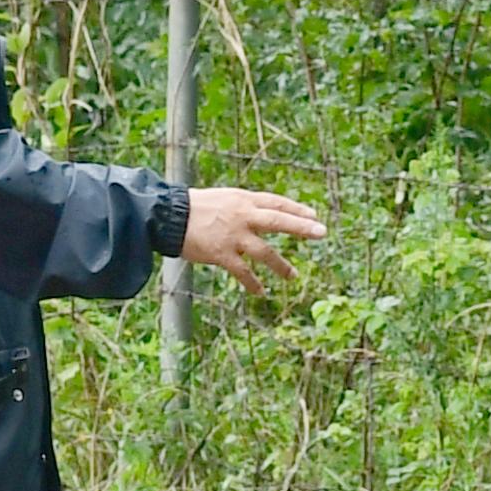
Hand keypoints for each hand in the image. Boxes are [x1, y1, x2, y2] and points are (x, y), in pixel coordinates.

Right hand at [181, 186, 326, 292]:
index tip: (314, 216)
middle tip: (322, 233)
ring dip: (281, 265)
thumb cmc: (194, 207)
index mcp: (243, 200)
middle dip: (302, 227)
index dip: (296, 209)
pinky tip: (261, 292)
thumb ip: (242, 207)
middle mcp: (242, 216)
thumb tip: (258, 216)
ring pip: (265, 252)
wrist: (169, 216)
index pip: (276, 202)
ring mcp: (234, 236)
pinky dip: (253, 283)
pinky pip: (243, 272)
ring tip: (293, 276)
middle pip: (279, 221)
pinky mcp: (222, 253)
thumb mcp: (223, 199)